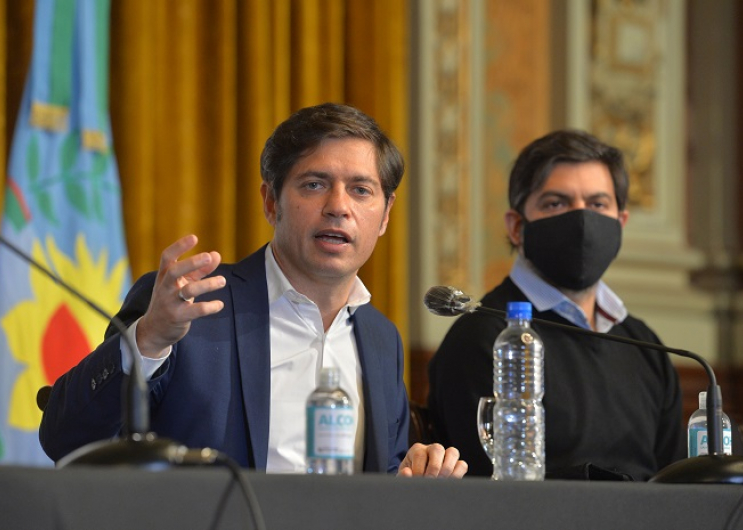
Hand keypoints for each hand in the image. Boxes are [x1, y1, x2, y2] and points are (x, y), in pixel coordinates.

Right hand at [136, 234, 224, 357]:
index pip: (167, 257)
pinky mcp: (178, 317)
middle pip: (174, 271)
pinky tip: (219, 304)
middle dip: (191, 263)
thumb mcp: (183, 283)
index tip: (194, 237)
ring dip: (207, 285)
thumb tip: (216, 255)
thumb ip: (199, 269)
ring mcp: (170, 302)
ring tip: (222, 280)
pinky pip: (196, 311)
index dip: (179, 246)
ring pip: (188, 291)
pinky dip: (210, 307)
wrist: (155, 329)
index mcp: (164, 275)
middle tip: (208, 256)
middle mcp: (165, 287)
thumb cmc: (172, 299)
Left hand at [396, 443, 467, 477]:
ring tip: (441, 482)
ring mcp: (445, 455)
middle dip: (434, 467)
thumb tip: (408, 472)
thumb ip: (402, 475)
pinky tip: (449, 483)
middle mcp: (432, 449)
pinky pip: (462, 464)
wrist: (416, 482)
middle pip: (437, 448)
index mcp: (417, 450)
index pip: (420, 454)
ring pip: (453, 452)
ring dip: (448, 469)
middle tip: (430, 481)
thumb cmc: (409, 478)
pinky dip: (458, 474)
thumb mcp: (403, 477)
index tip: (417, 480)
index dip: (419, 469)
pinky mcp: (455, 464)